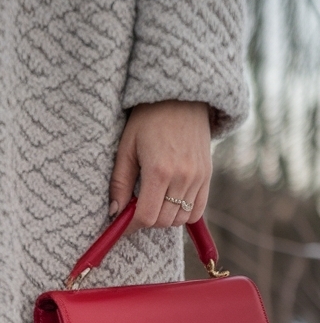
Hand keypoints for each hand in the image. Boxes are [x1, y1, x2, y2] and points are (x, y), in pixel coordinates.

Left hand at [109, 100, 211, 232]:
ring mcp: (198, 177)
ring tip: (153, 201)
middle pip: (163, 221)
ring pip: (179, 219)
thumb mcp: (126, 148)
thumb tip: (114, 214)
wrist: (182, 96)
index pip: (146, 217)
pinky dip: (183, 214)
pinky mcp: (208, 175)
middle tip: (136, 208)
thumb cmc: (148, 119)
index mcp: (159, 170)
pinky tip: (170, 202)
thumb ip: (120, 183)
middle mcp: (182, 176)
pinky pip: (198, 211)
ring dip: (164, 218)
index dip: (131, 226)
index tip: (122, 225)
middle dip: (146, 221)